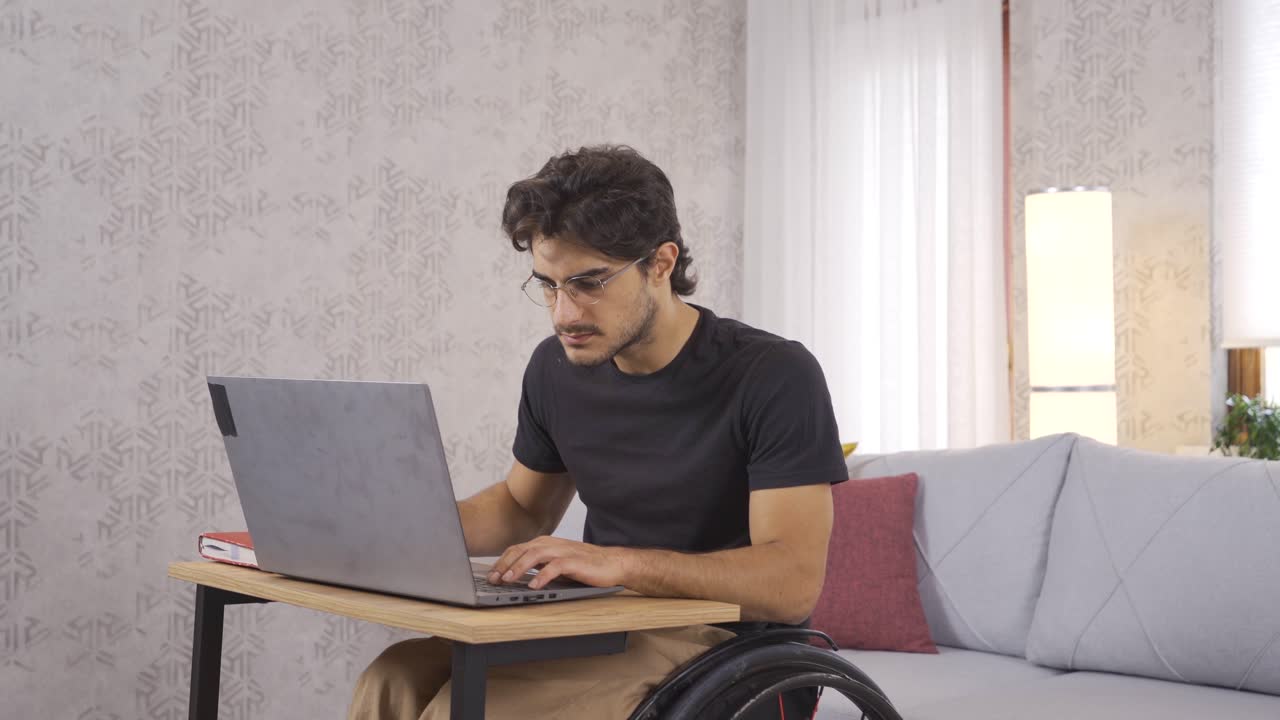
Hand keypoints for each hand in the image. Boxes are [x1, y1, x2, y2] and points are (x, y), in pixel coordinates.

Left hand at [486, 536, 626, 589]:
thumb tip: (516, 576)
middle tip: (493, 579)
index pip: (518, 549)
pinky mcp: (575, 561)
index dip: (502, 561)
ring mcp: (563, 551)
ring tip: (509, 579)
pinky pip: (556, 566)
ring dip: (520, 567)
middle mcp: (552, 544)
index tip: (491, 575)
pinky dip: (543, 575)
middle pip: (522, 550)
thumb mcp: (555, 564)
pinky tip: (534, 585)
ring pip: (536, 554)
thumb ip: (538, 566)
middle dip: (505, 564)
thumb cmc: (584, 565)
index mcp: (545, 544)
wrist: (612, 563)